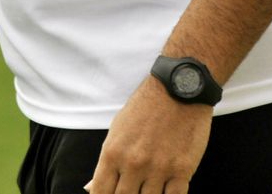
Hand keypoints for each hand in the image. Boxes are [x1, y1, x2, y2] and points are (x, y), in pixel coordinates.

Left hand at [86, 77, 211, 193]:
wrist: (179, 87)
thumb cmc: (145, 107)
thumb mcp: (117, 129)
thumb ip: (106, 162)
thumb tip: (90, 189)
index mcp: (112, 153)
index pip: (100, 193)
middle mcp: (133, 164)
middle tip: (132, 190)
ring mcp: (158, 168)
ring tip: (147, 190)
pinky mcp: (182, 169)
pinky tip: (165, 192)